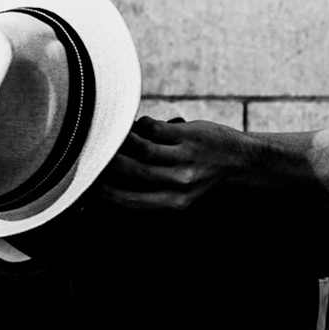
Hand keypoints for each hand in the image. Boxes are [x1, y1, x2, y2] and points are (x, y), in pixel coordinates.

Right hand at [97, 117, 254, 209]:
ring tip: (106, 135)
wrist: (243, 162)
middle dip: (105, 162)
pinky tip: (135, 126)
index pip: (128, 199)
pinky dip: (138, 126)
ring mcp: (185, 157)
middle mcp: (180, 183)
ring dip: (118, 140)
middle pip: (129, 171)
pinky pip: (151, 128)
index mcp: (174, 203)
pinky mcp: (188, 135)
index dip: (102, 191)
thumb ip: (148, 193)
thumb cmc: (204, 179)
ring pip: (139, 147)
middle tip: (87, 153)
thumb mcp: (180, 197)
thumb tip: (106, 189)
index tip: (84, 184)